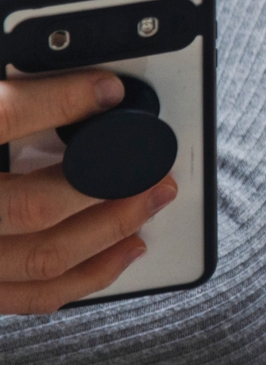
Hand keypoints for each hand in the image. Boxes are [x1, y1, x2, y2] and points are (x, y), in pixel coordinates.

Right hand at [1, 72, 176, 313]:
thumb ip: (0, 107)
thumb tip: (40, 68)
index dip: (57, 100)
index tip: (105, 88)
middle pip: (31, 205)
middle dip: (106, 181)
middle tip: (148, 157)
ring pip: (41, 259)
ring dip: (111, 229)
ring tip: (150, 198)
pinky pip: (29, 296)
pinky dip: (87, 274)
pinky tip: (122, 249)